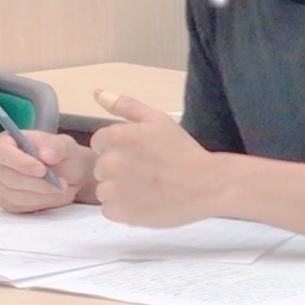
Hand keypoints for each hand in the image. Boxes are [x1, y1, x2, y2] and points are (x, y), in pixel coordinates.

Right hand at [0, 129, 93, 211]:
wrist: (66, 175)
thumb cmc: (61, 155)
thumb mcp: (66, 145)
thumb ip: (58, 147)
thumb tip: (46, 156)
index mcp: (6, 142)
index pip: (3, 153)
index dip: (21, 162)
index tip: (42, 170)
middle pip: (8, 177)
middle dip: (37, 182)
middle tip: (61, 182)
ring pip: (14, 194)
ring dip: (41, 194)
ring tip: (60, 188)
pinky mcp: (5, 201)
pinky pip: (18, 205)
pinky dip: (38, 203)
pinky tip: (50, 195)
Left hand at [88, 92, 226, 226]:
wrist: (207, 185)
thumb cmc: (184, 151)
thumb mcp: (158, 120)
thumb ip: (125, 105)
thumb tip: (97, 92)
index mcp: (117, 137)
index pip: (100, 142)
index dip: (120, 147)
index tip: (140, 154)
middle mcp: (110, 163)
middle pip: (101, 166)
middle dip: (119, 168)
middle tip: (146, 172)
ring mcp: (113, 190)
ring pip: (104, 189)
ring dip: (119, 190)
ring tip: (147, 189)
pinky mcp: (118, 213)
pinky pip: (109, 209)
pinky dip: (124, 208)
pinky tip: (144, 202)